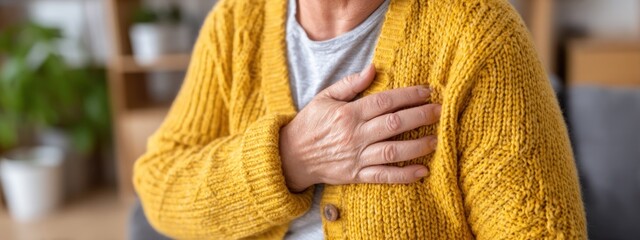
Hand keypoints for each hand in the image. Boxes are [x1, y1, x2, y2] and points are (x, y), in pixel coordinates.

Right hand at [280, 65, 440, 191]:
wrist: (291, 157)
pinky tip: (422, 171)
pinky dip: (404, 175)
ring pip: (393, 152)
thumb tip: (373, 68)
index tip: (427, 91)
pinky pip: (383, 176)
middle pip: (394, 124)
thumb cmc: (310, 124)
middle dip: (420, 116)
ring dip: (418, 146)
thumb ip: (350, 84)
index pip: (384, 102)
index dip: (408, 95)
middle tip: (440, 111)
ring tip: (436, 139)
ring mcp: (356, 157)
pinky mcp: (356, 175)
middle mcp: (354, 135)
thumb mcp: (325, 98)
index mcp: (348, 114)